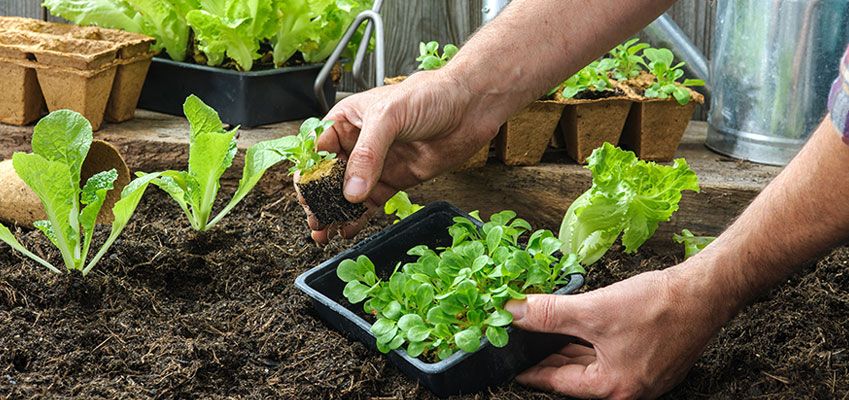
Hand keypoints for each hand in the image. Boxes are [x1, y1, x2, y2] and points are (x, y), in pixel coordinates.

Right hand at [302, 70, 502, 243]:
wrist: (470, 107)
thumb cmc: (430, 95)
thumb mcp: (390, 117)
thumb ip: (368, 154)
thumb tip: (351, 190)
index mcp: (348, 120)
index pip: (318, 149)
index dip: (309, 173)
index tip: (306, 195)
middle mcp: (358, 143)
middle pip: (329, 176)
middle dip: (319, 199)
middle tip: (314, 219)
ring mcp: (377, 164)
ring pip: (348, 194)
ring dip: (335, 213)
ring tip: (323, 232)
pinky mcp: (395, 180)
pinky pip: (371, 203)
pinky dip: (358, 218)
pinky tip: (347, 230)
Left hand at [505, 266, 732, 398]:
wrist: (705, 292)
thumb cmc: (657, 307)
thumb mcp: (593, 311)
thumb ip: (549, 314)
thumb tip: (514, 313)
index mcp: (613, 388)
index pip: (558, 382)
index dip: (532, 371)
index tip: (512, 365)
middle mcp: (629, 389)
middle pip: (576, 375)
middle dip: (549, 358)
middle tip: (523, 345)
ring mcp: (643, 376)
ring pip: (594, 364)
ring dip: (570, 348)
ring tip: (545, 335)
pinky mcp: (653, 359)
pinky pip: (611, 355)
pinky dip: (592, 343)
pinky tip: (578, 328)